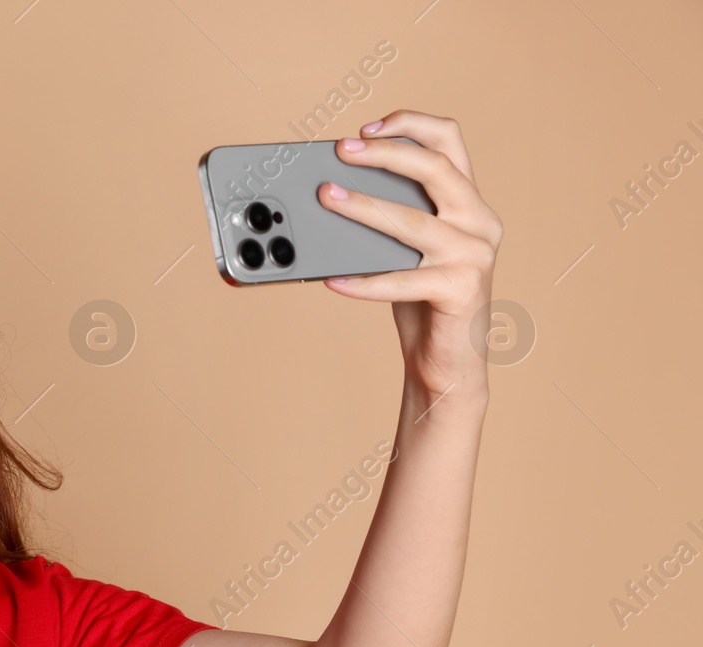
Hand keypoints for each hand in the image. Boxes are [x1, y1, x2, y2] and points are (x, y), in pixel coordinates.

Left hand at [318, 109, 502, 408]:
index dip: (409, 125)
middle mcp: (479, 222)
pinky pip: (401, 281)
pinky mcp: (460, 290)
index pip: (449, 142)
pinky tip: (332, 280)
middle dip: (384, 154)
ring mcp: (474, 256)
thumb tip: (333, 190)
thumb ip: (392, 215)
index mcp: (469, 203)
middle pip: (434, 169)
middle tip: (341, 152)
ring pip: (410, 221)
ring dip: (363, 206)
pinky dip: (363, 281)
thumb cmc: (423, 301)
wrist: (449, 360)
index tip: (365, 128)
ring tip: (327, 198)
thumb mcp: (410, 248)